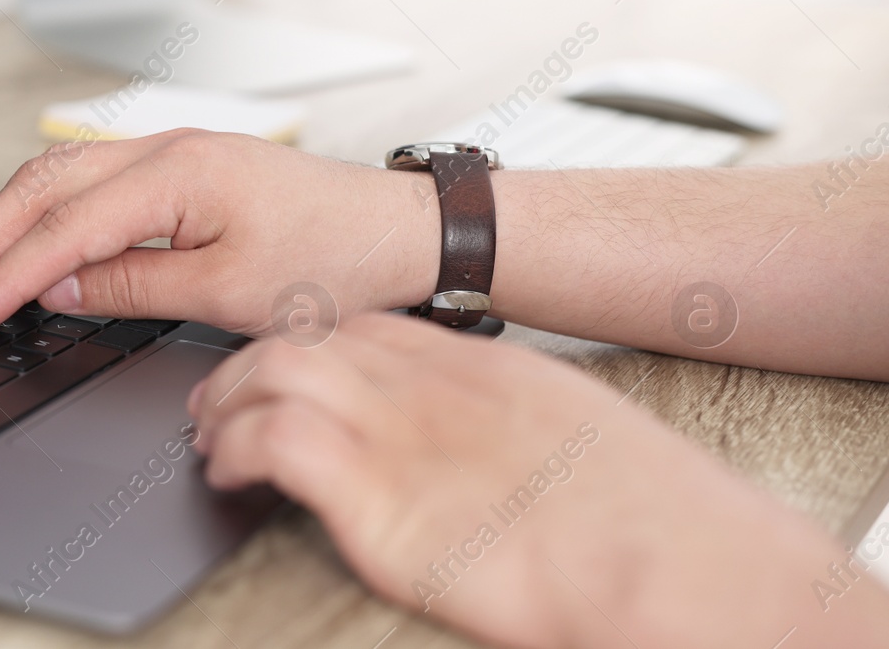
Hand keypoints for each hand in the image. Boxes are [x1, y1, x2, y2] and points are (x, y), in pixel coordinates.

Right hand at [0, 130, 439, 339]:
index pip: (61, 230)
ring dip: (9, 222)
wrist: (400, 233)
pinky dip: (47, 211)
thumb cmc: (335, 260)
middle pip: (43, 186)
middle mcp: (166, 149)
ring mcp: (173, 151)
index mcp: (177, 175)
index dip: (4, 278)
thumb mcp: (230, 294)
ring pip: (61, 175)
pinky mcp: (183, 168)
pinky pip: (92, 179)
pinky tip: (33, 243)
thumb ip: (132, 288)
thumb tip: (56, 290)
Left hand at [190, 312, 888, 648]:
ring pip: (274, 371)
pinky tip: (227, 473)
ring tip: (209, 436)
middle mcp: (431, 387)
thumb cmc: (653, 520)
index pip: (367, 327)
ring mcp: (401, 432)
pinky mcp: (378, 495)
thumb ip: (513, 432)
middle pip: (309, 338)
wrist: (679, 562)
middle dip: (249, 363)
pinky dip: (237, 448)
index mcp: (481, 370)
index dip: (313, 344)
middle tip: (221, 399)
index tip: (286, 368)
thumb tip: (489, 458)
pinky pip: (274, 440)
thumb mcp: (578, 441)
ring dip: (227, 401)